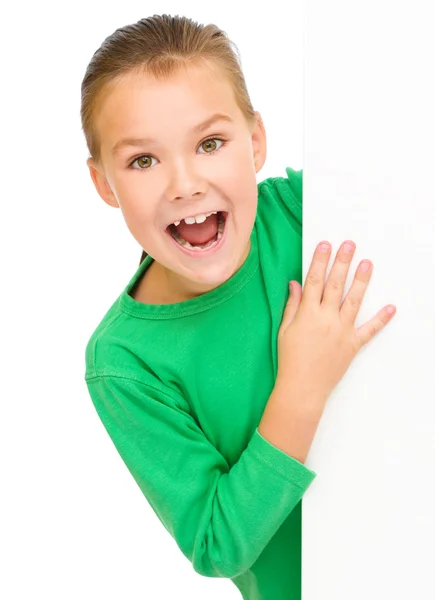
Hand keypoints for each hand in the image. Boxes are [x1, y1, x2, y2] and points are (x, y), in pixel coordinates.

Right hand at [276, 240, 395, 410]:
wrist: (302, 388)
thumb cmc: (290, 359)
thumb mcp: (285, 330)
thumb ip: (292, 305)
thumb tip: (295, 284)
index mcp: (307, 314)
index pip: (314, 280)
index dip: (319, 261)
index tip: (325, 245)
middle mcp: (326, 319)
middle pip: (335, 285)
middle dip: (342, 262)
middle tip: (349, 245)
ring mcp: (342, 331)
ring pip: (354, 301)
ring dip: (361, 281)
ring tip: (367, 264)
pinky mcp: (352, 345)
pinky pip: (369, 330)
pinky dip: (381, 319)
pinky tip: (390, 308)